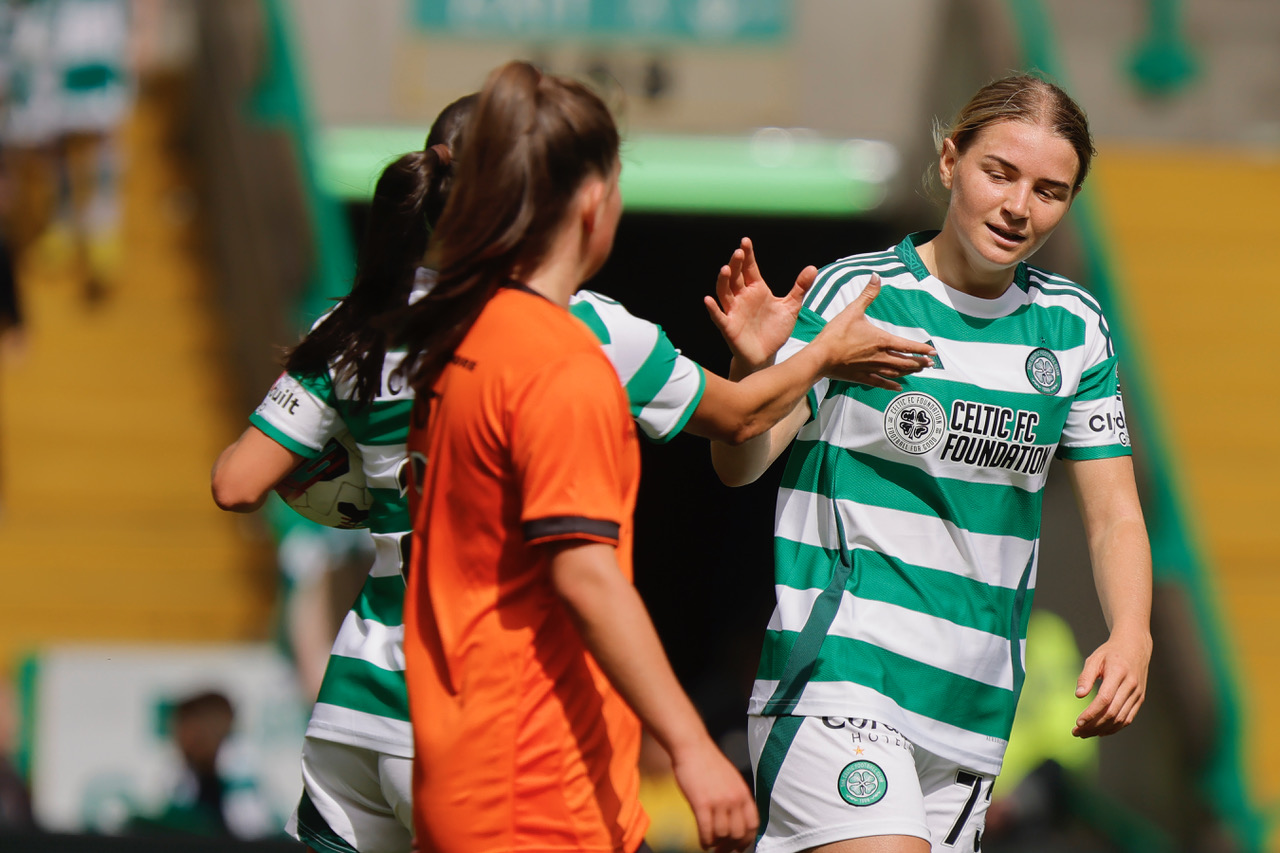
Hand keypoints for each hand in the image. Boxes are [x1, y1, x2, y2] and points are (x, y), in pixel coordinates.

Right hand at [669, 736, 757, 851]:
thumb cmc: (708, 763)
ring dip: (716, 844)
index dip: (747, 840)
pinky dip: (705, 841)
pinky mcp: (701, 804)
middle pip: (739, 834)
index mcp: (744, 793)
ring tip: (710, 843)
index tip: (739, 848)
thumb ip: (736, 798)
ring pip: (722, 835)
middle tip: (722, 851)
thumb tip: (736, 821)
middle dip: (730, 847)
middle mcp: (734, 799)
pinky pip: (706, 831)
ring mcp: (719, 802)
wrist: (692, 747)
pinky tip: (703, 842)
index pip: (753, 825)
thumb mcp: (731, 780)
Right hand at [704, 237, 815, 370]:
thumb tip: (812, 268)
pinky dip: (713, 309)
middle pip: (736, 277)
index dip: (748, 255)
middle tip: (738, 252)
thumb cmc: (774, 330)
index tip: (746, 241)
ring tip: (725, 269)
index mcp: (756, 289)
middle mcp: (742, 297)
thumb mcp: (791, 307)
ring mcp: (734, 311)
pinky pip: (719, 317)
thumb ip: (799, 288)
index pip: (750, 268)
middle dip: (736, 264)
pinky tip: (709, 300)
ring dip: (723, 281)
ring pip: (724, 293)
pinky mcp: (729, 327)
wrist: (767, 354)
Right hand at [814, 274, 934, 390]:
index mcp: (881, 340)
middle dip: (919, 363)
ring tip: (918, 371)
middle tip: (930, 364)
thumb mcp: (852, 310)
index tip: (933, 352)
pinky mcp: (861, 377)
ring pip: (896, 372)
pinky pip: (880, 383)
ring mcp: (871, 368)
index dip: (921, 349)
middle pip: (905, 361)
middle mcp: (880, 356)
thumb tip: (876, 277)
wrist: (820, 356)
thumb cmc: (836, 334)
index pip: (907, 345)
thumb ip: (867, 295)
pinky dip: (891, 385)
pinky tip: (898, 387)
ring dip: (909, 372)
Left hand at [1072, 628, 1150, 736]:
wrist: (1135, 647)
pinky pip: (1128, 718)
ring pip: (1120, 719)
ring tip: (1085, 734)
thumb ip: (1086, 676)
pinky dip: (1114, 728)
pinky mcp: (1140, 699)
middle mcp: (1130, 686)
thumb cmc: (1110, 652)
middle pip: (1112, 712)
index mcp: (1118, 673)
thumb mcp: (1094, 658)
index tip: (1078, 722)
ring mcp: (1137, 694)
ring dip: (1102, 729)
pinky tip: (1100, 732)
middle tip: (1077, 732)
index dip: (1091, 713)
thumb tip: (1078, 695)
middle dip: (1093, 725)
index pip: (1105, 699)